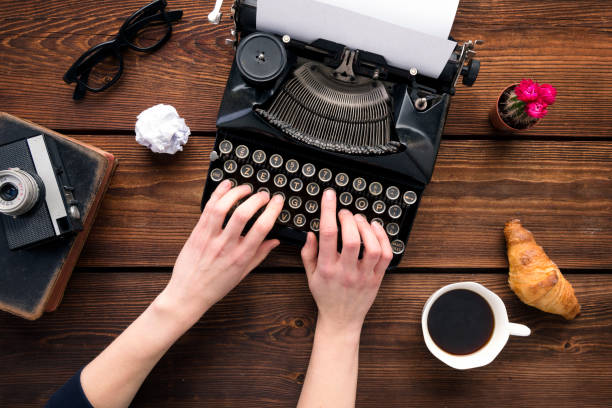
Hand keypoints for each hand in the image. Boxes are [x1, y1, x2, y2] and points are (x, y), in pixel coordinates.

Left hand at [159, 180, 283, 326]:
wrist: (188, 294)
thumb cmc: (215, 286)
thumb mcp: (243, 273)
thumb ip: (260, 254)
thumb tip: (275, 241)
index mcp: (241, 256)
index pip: (262, 228)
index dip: (272, 210)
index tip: (277, 201)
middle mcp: (226, 246)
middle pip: (243, 214)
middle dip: (257, 199)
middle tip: (263, 195)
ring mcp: (209, 238)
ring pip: (222, 208)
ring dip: (236, 193)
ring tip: (246, 188)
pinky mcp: (197, 233)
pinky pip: (207, 209)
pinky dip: (218, 194)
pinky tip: (226, 186)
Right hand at [301, 189, 392, 334]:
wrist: (341, 320)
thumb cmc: (325, 295)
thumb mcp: (310, 275)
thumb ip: (308, 252)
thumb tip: (312, 232)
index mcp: (327, 268)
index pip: (328, 234)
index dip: (328, 211)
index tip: (329, 196)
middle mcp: (346, 272)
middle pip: (352, 239)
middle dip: (349, 219)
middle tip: (345, 212)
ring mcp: (364, 276)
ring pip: (372, 247)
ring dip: (367, 228)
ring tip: (359, 220)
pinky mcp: (377, 279)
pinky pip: (386, 256)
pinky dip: (383, 238)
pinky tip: (375, 229)